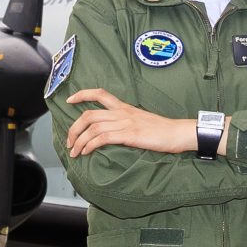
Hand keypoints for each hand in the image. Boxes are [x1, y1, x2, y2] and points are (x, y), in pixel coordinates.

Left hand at [62, 89, 190, 157]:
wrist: (177, 132)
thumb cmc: (161, 130)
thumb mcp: (140, 119)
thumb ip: (125, 122)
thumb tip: (111, 131)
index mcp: (124, 107)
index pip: (99, 94)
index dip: (82, 95)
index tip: (69, 100)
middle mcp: (122, 112)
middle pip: (89, 115)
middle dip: (74, 128)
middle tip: (69, 140)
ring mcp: (125, 123)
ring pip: (93, 127)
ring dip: (79, 140)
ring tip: (75, 151)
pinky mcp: (129, 135)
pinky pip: (103, 138)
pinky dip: (91, 145)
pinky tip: (87, 152)